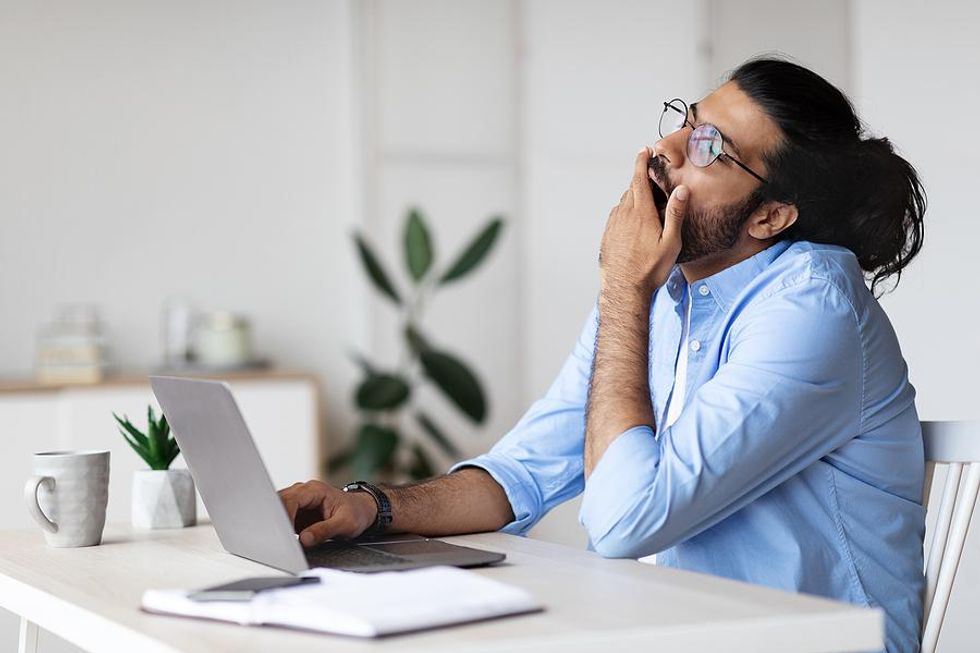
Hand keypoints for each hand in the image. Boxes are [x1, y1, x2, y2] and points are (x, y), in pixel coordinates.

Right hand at [278, 480, 377, 546]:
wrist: (363, 510)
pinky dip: (283, 529)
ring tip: (283, 541)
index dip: (285, 516)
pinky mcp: (298, 513)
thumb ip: (324, 531)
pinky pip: (285, 519)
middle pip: (280, 503)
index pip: (291, 499)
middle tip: (279, 539)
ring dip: (279, 525)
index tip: (284, 533)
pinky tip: (287, 539)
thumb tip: (304, 539)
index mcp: (315, 490)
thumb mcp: (344, 524)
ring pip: (279, 510)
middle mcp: (304, 493)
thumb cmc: (357, 512)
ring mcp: (300, 502)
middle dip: (278, 520)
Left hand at [599, 147, 688, 296]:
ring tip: (648, 208)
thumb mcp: (670, 242)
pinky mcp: (607, 236)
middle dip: (642, 182)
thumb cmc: (649, 269)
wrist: (623, 290)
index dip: (641, 162)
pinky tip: (636, 226)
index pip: (639, 178)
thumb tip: (682, 189)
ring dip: (635, 200)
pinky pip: (617, 217)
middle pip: (632, 189)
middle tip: (655, 184)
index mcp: (640, 212)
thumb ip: (675, 214)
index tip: (644, 150)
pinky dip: (626, 213)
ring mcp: (612, 225)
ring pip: (624, 203)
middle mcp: (623, 215)